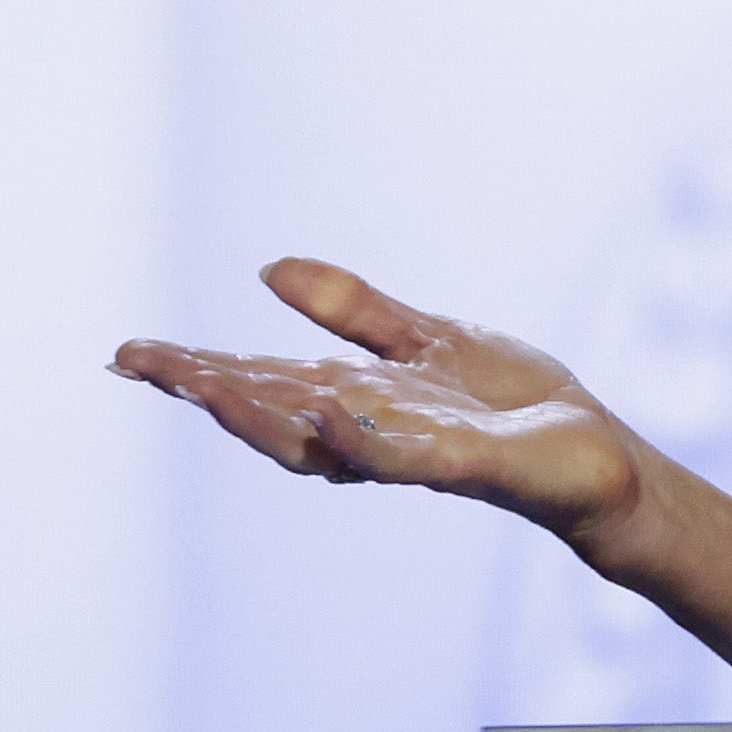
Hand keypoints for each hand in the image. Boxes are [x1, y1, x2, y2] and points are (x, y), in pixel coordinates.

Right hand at [112, 259, 643, 547]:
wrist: (599, 458)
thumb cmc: (516, 407)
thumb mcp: (427, 340)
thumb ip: (354, 312)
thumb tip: (268, 270)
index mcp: (361, 399)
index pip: (266, 381)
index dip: (198, 370)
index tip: (132, 352)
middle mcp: (376, 431)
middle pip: (277, 413)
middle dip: (209, 390)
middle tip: (142, 366)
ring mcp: (422, 451)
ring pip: (328, 439)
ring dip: (267, 416)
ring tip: (207, 386)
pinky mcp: (477, 462)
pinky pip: (415, 453)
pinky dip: (370, 437)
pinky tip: (331, 412)